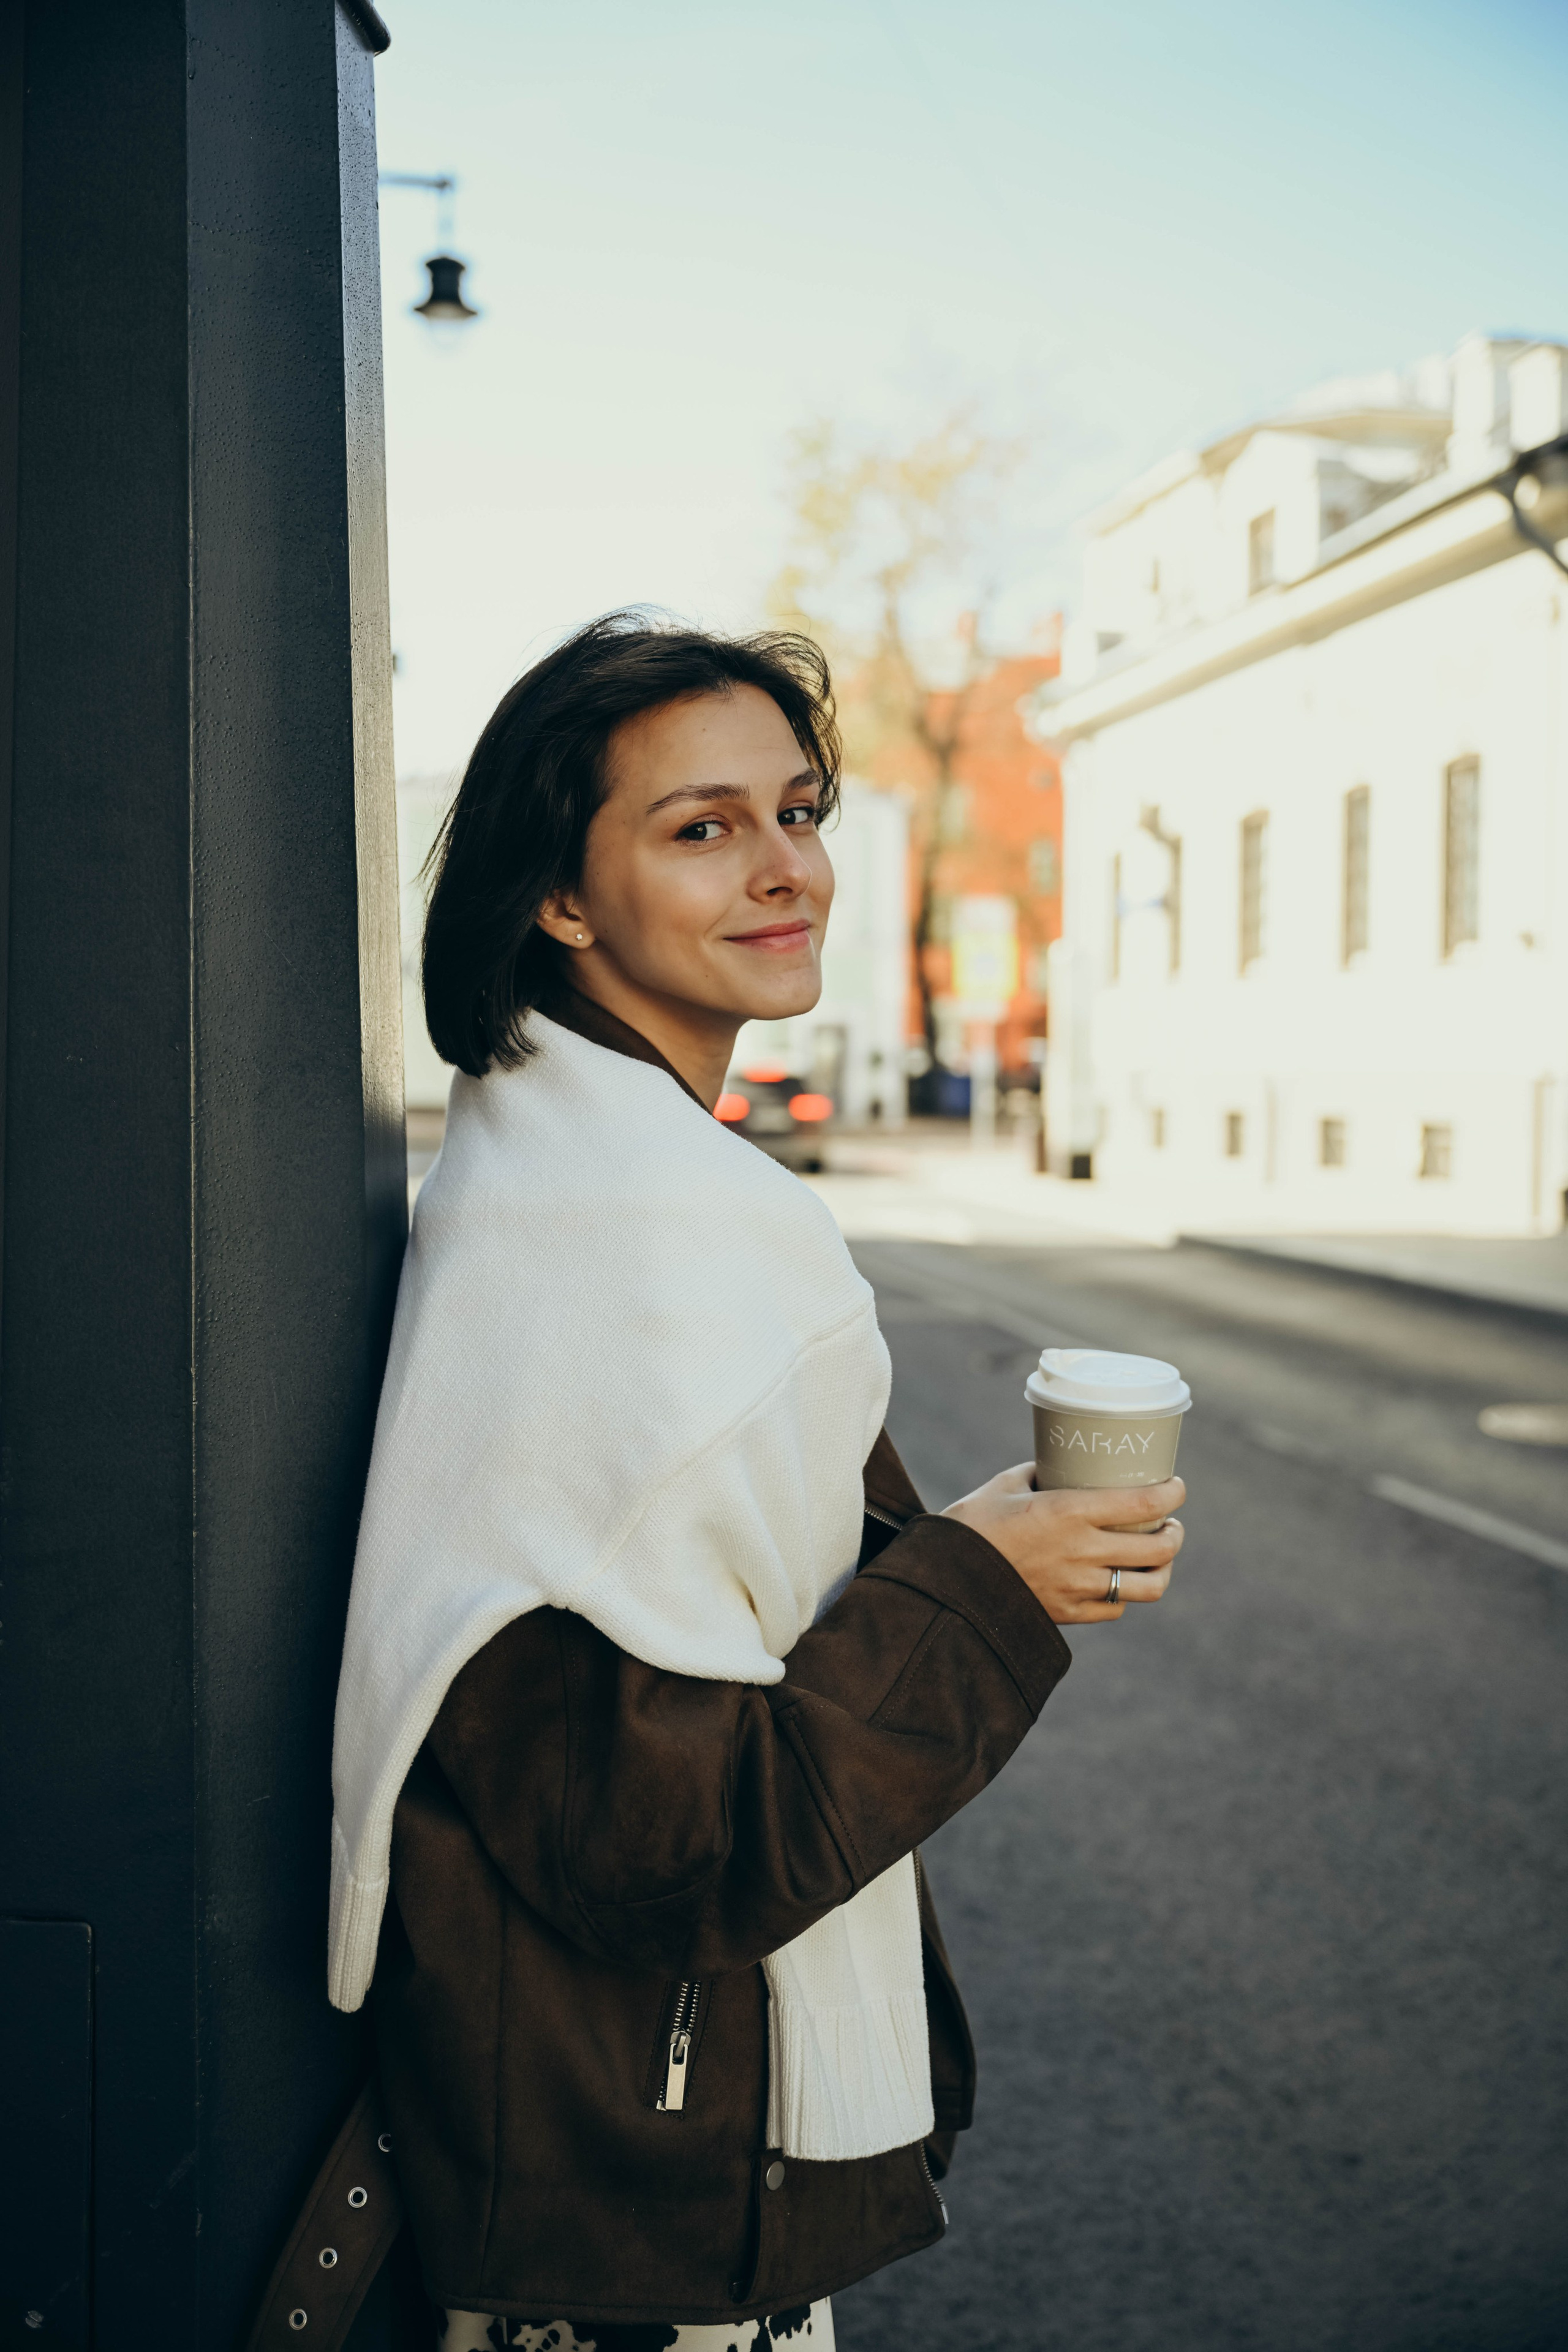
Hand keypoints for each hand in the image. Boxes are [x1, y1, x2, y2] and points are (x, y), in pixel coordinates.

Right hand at [942, 1463, 1184, 1623]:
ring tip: (1157, 1557)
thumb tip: (1062, 1466)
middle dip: (1175, 1535)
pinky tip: (1118, 1580)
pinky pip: (1114, 1608)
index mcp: (1069, 1512)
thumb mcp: (1006, 1485)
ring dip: (1161, 1570)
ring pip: (1147, 1586)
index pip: (1144, 1504)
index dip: (1172, 1495)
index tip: (1176, 1486)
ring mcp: (1077, 1588)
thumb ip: (1041, 1474)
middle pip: (1158, 1549)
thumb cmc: (971, 1524)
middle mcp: (1082, 1552)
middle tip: (1171, 1524)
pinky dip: (1124, 1594)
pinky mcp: (1067, 1614)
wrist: (944, 1580)